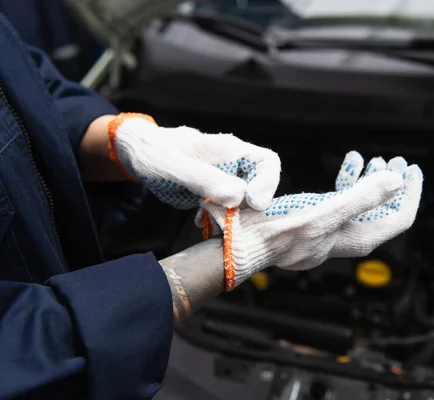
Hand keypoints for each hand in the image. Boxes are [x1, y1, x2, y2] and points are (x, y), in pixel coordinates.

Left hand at [107, 113, 280, 209]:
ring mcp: (226, 180)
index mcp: (230, 150)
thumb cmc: (154, 153)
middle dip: (249, 209)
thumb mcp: (173, 167)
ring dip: (234, 218)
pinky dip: (219, 220)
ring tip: (209, 220)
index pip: (268, 162)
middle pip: (260, 188)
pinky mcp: (217, 194)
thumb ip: (204, 179)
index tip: (254, 205)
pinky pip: (229, 211)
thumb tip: (238, 196)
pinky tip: (201, 220)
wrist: (138, 153)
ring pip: (245, 204)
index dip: (268, 184)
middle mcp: (234, 165)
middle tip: (228, 221)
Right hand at [197, 151, 422, 290]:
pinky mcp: (312, 223)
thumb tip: (397, 181)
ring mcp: (329, 231)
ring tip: (371, 159)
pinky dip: (345, 183)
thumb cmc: (275, 234)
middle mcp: (346, 238)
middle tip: (394, 160)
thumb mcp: (321, 214)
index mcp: (354, 240)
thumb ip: (361, 198)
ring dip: (369, 181)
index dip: (410, 194)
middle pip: (381, 212)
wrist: (238, 245)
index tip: (411, 169)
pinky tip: (347, 164)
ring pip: (360, 206)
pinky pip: (339, 203)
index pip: (398, 219)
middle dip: (391, 185)